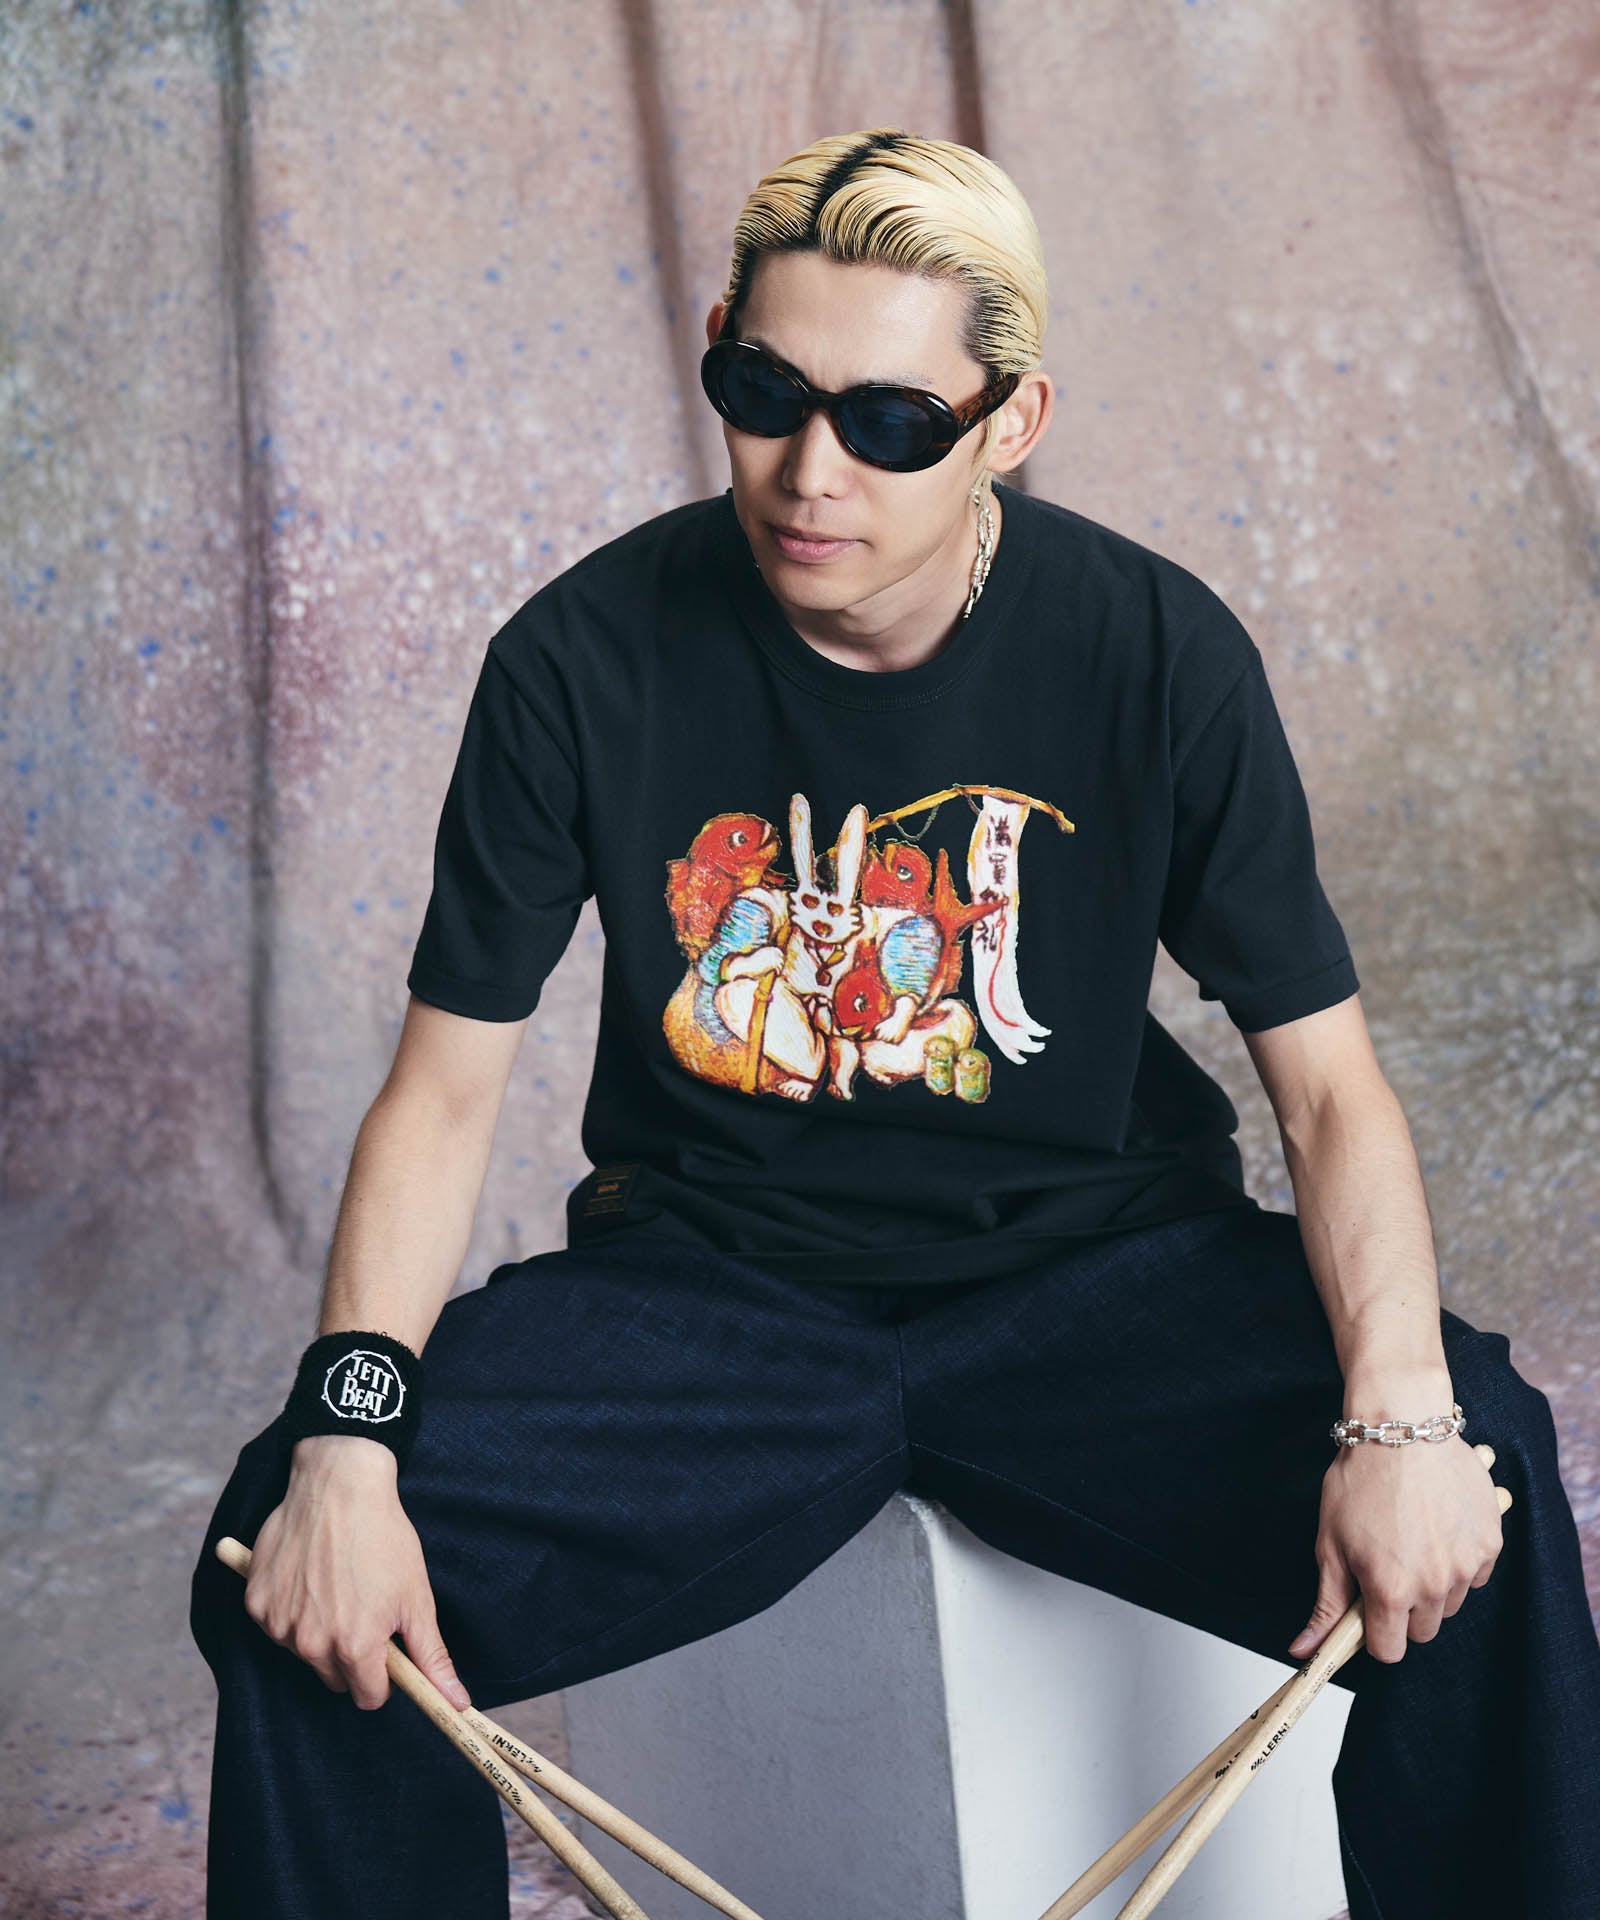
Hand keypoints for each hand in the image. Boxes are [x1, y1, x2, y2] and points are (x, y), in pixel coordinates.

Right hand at [242, 1434, 471, 1711]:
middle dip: (353, 1654)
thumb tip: (456, 1704)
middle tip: (364, 1609)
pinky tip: (308, 1576)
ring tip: (337, 1584)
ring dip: (320, 1632)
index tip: (387, 1651)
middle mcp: (310, 1644)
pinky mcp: (255, 1603)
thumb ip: (431, 1657)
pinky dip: (292, 1610)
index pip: (368, 1698)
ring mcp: (278, 1624)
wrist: (339, 1484)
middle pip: (336, 1679)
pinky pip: (277, 1627)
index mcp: (354, 1647)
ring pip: (305, 1653)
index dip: (383, 1677)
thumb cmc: (383, 1537)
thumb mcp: (416, 1596)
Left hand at [1288, 1433, 1503, 1663]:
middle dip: (1402, 1609)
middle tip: (1387, 1566)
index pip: (1389, 1651)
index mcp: (1390, 1591)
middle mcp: (1434, 1586)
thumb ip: (1326, 1604)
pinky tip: (1437, 1527)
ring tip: (1411, 1540)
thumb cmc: (1360, 1481)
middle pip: (1421, 1631)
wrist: (1401, 1429)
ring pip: (1449, 1603)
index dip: (1374, 1634)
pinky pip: (1475, 1575)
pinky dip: (1458, 1561)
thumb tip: (1304, 1651)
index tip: (1367, 1610)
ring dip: (1432, 1586)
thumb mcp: (1330, 1543)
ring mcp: (1467, 1566)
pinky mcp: (1490, 1544)